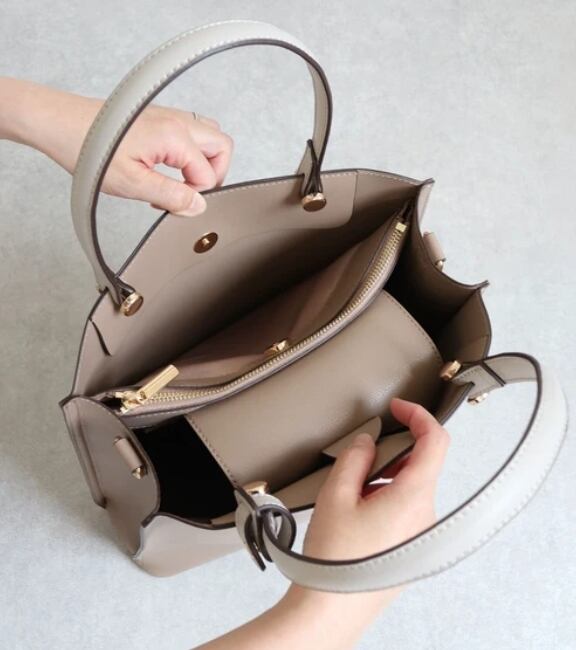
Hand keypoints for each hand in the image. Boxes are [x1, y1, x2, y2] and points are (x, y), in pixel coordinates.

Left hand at [0, 78, 232, 215]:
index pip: (209, 173)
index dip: (196, 195)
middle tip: (192, 193)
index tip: (174, 204)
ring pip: (209, 137)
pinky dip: (188, 154)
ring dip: (203, 163)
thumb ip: (171, 196)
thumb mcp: (132, 183)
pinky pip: (189, 134)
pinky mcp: (158, 118)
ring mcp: (168, 116)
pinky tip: (164, 170)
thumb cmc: (88, 149)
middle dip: (214, 174)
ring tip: (179, 182)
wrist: (58, 123)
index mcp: (175, 136)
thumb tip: (198, 206)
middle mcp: (177, 121)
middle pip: (222, 146)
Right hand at [200, 400, 450, 649]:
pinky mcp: (413, 545)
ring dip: (386, 475)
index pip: (435, 442)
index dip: (419, 415)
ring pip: (412, 485)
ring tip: (351, 491)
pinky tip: (358, 510)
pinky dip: (387, 495)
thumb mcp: (337, 495)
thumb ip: (355, 458)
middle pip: (422, 463)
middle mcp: (425, 514)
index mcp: (413, 496)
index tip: (400, 407)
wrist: (332, 609)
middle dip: (392, 450)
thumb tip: (366, 443)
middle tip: (361, 456)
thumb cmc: (336, 559)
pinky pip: (407, 506)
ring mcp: (421, 532)